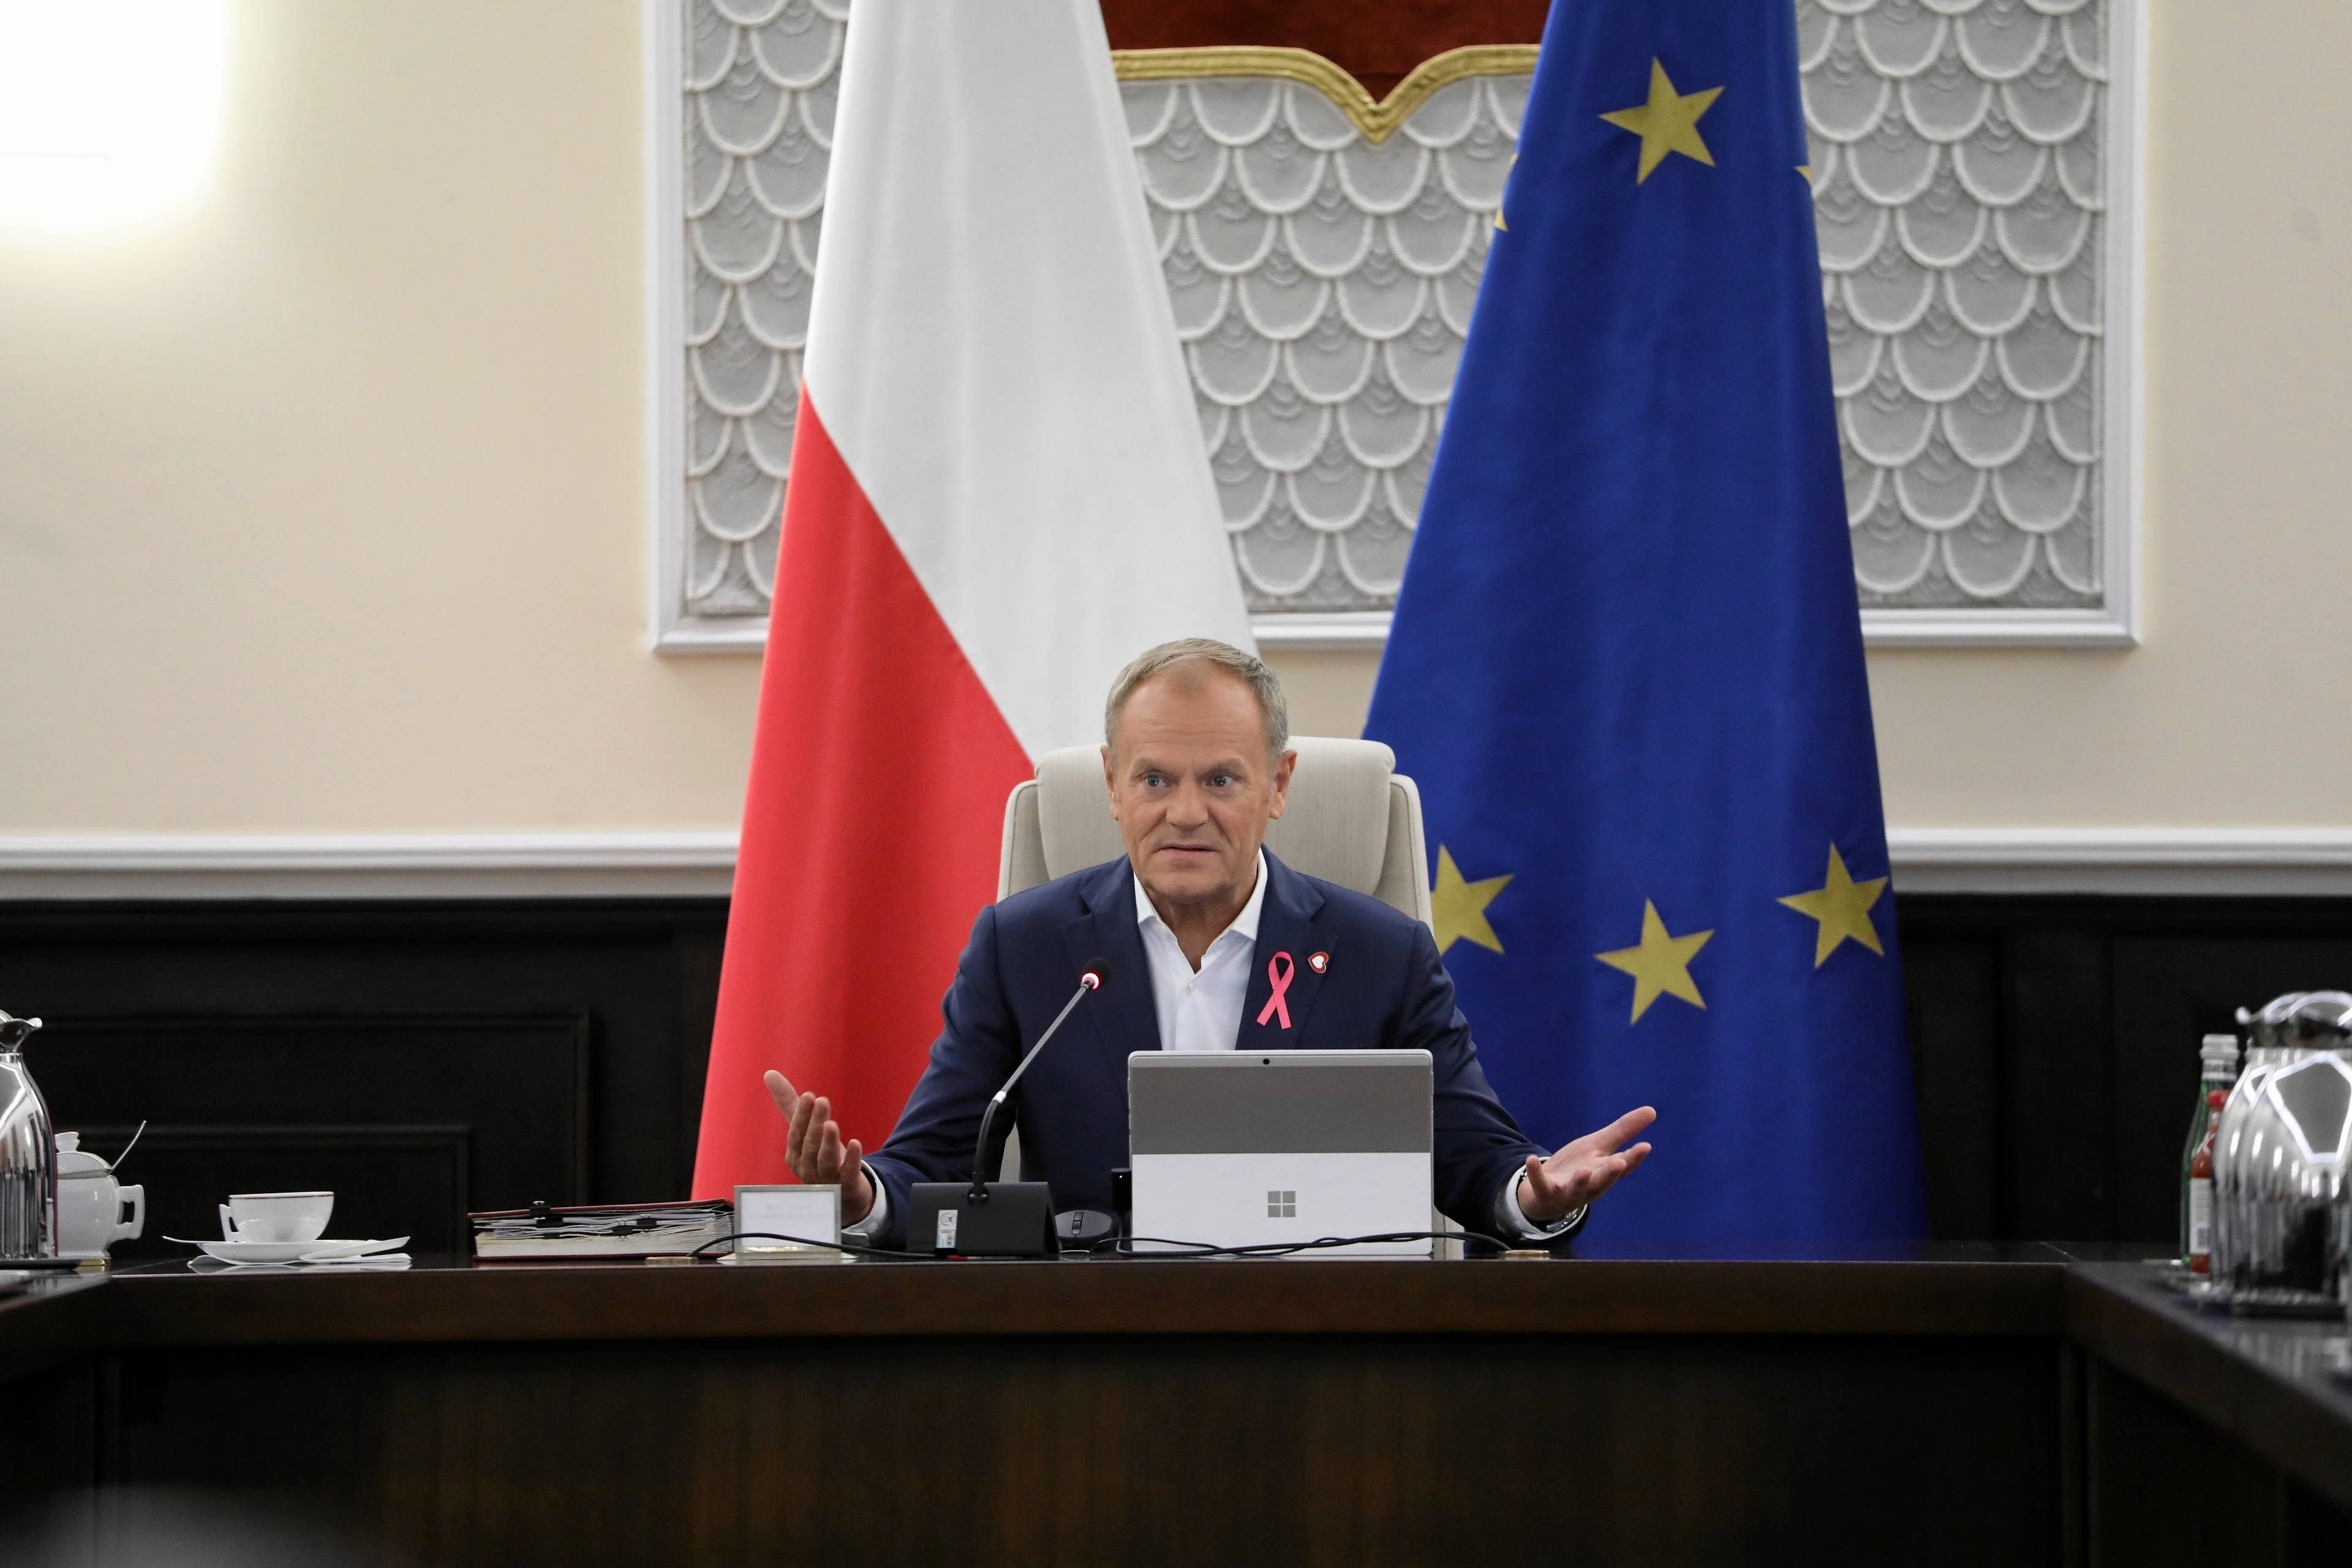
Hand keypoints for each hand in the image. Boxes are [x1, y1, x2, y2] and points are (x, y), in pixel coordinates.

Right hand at [765, 1070, 876, 1224]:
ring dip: (828, 1142)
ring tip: (832, 1123)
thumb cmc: (818, 1156)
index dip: (802, 1115)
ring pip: (825, 1161)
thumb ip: (790, 1104)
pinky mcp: (846, 1186)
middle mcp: (807, 1169)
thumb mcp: (805, 1130)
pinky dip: (851, 1159)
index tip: (809, 1095)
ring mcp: (826, 1180)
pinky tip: (855, 1143)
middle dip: (815, 1124)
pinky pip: (847, 1173)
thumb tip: (769, 1073)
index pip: (796, 1134)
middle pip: (809, 1146)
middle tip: (822, 1101)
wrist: (841, 1193)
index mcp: (795, 1155)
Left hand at [1516, 1104, 1655, 1226]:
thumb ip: (1623, 1131)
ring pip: (1576, 1189)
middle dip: (1611, 1173)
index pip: (1623, 1166)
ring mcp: (1568, 1191)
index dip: (1634, 1158)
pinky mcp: (1545, 1192)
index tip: (1645, 1146)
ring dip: (1580, 1181)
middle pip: (1603, 1181)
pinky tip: (1532, 1159)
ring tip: (1584, 1171)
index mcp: (1605, 1172)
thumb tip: (1652, 1111)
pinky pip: (1540, 1183)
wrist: (1546, 1194)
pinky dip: (1536, 1173)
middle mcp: (1590, 1186)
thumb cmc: (1578, 1168)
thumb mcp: (1599, 1146)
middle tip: (1619, 1162)